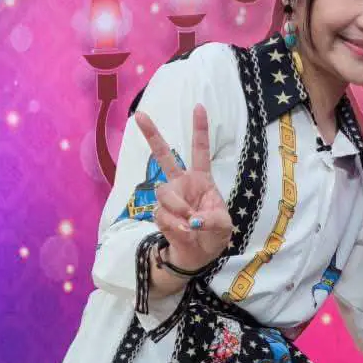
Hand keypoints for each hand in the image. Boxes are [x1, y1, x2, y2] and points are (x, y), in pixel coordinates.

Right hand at [135, 104, 232, 272]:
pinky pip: (162, 215)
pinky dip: (175, 226)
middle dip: (152, 135)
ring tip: (190, 224)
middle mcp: (182, 185)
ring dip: (178, 209)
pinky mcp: (160, 214)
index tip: (199, 106)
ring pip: (164, 194)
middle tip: (139, 116)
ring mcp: (169, 199)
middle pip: (164, 157)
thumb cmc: (213, 236)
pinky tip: (183, 232)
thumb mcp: (224, 227)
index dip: (200, 129)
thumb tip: (193, 220)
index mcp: (202, 180)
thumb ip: (213, 221)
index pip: (200, 151)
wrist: (196, 256)